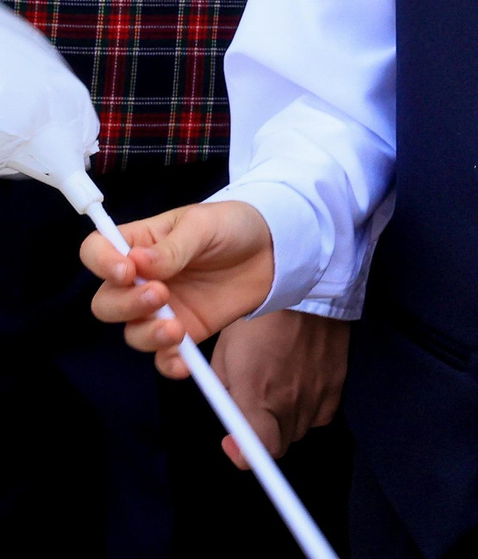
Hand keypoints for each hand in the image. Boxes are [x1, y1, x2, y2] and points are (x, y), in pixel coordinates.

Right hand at [82, 201, 276, 375]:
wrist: (272, 249)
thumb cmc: (231, 226)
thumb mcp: (204, 225)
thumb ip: (173, 247)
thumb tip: (138, 262)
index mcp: (138, 243)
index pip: (96, 252)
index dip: (101, 263)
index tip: (127, 270)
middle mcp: (140, 280)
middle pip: (106, 302)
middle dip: (125, 304)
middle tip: (160, 294)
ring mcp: (159, 308)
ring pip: (131, 332)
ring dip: (147, 334)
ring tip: (175, 327)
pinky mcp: (183, 330)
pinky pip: (164, 356)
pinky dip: (169, 363)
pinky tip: (183, 363)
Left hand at [209, 310, 347, 468]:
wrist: (304, 288)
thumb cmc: (258, 319)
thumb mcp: (225, 355)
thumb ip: (225, 392)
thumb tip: (231, 416)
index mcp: (257, 393)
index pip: (258, 450)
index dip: (242, 455)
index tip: (232, 440)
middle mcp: (291, 399)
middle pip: (279, 445)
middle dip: (262, 436)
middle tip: (254, 412)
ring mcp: (318, 391)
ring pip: (300, 429)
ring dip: (286, 421)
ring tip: (279, 391)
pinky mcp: (338, 381)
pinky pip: (322, 413)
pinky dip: (310, 408)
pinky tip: (302, 386)